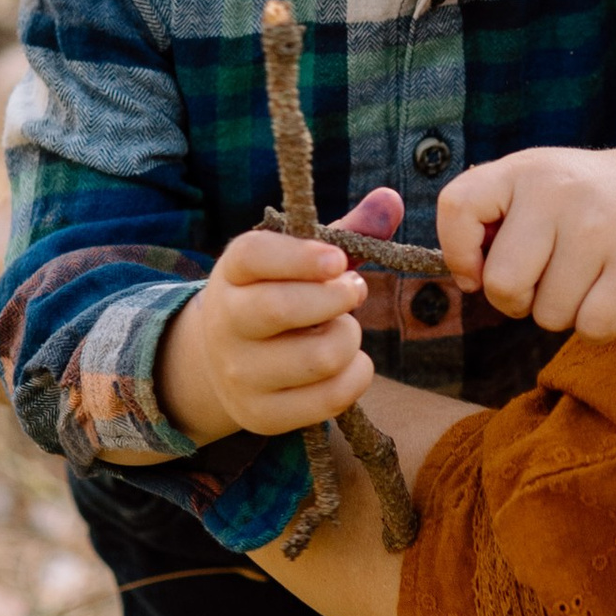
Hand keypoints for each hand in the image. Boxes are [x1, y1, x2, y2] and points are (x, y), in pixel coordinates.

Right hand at [156, 224, 373, 442]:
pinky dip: (356, 376)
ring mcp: (240, 374)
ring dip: (350, 338)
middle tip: (352, 290)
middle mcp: (227, 324)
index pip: (253, 256)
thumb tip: (392, 199)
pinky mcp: (262, 415)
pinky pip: (331, 398)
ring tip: (342, 330)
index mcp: (233, 273)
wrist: (223, 364)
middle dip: (337, 298)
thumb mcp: (298, 262)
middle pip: (284, 309)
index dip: (299, 256)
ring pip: (320, 356)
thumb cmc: (278, 297)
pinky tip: (348, 362)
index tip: (337, 260)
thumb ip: (344, 232)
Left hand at [436, 127, 615, 340]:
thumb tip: (468, 278)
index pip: (457, 208)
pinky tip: (612, 292)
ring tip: (589, 276)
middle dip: (519, 300)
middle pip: (503, 286)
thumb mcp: (533, 185)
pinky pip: (593, 328)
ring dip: (565, 311)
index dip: (459, 254)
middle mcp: (558, 190)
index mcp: (523, 169)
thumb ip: (488, 220)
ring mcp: (600, 227)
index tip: (480, 267)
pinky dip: (600, 325)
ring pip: (550, 315)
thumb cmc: (587, 200)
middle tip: (547, 279)